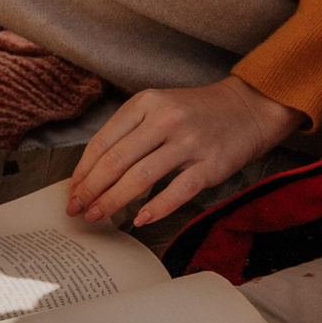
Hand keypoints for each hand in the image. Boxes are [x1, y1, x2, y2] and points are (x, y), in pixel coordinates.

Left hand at [67, 76, 303, 228]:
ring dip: (114, 201)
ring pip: (140, 178)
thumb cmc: (195, 113)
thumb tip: (93, 174)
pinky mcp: (210, 165)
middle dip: (91, 190)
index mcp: (146, 103)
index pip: (103, 142)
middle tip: (78, 210)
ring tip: (98, 217)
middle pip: (116, 161)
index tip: (73, 192)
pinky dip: (156, 208)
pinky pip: (177, 191)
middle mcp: (165, 119)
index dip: (83, 171)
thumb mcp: (159, 108)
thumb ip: (129, 133)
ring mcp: (189, 142)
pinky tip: (140, 219)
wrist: (248, 108)